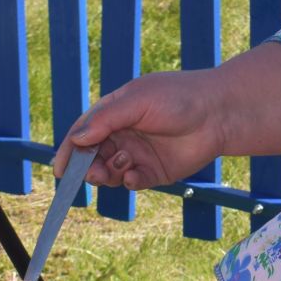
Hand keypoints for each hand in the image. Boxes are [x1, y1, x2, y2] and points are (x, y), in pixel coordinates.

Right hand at [53, 69, 227, 190]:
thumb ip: (107, 120)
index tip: (60, 169)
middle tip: (94, 172)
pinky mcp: (154, 172)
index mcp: (115, 113)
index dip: (69, 151)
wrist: (219, 113)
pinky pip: (132, 183)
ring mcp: (138, 154)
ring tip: (122, 165)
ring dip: (109, 174)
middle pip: (93, 157)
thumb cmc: (179, 97)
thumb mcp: (138, 101)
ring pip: (110, 173)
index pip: (84, 133)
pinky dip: (129, 182)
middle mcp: (123, 135)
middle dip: (89, 167)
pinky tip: (136, 176)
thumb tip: (78, 138)